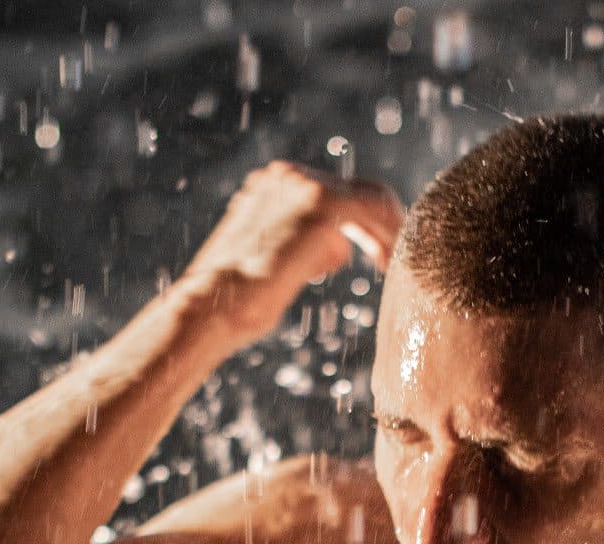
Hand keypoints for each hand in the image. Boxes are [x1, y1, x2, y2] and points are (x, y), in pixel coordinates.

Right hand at [184, 161, 404, 348]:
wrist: (211, 306)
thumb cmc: (236, 301)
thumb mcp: (273, 262)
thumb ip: (304, 246)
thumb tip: (339, 249)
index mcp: (270, 186)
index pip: (332, 193)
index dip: (362, 224)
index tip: (377, 253)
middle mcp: (286, 177)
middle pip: (355, 191)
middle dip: (379, 227)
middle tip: (390, 262)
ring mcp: (304, 184)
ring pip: (371, 198)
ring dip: (388, 234)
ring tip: (392, 269)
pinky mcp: (322, 203)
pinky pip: (375, 208)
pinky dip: (389, 234)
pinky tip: (390, 266)